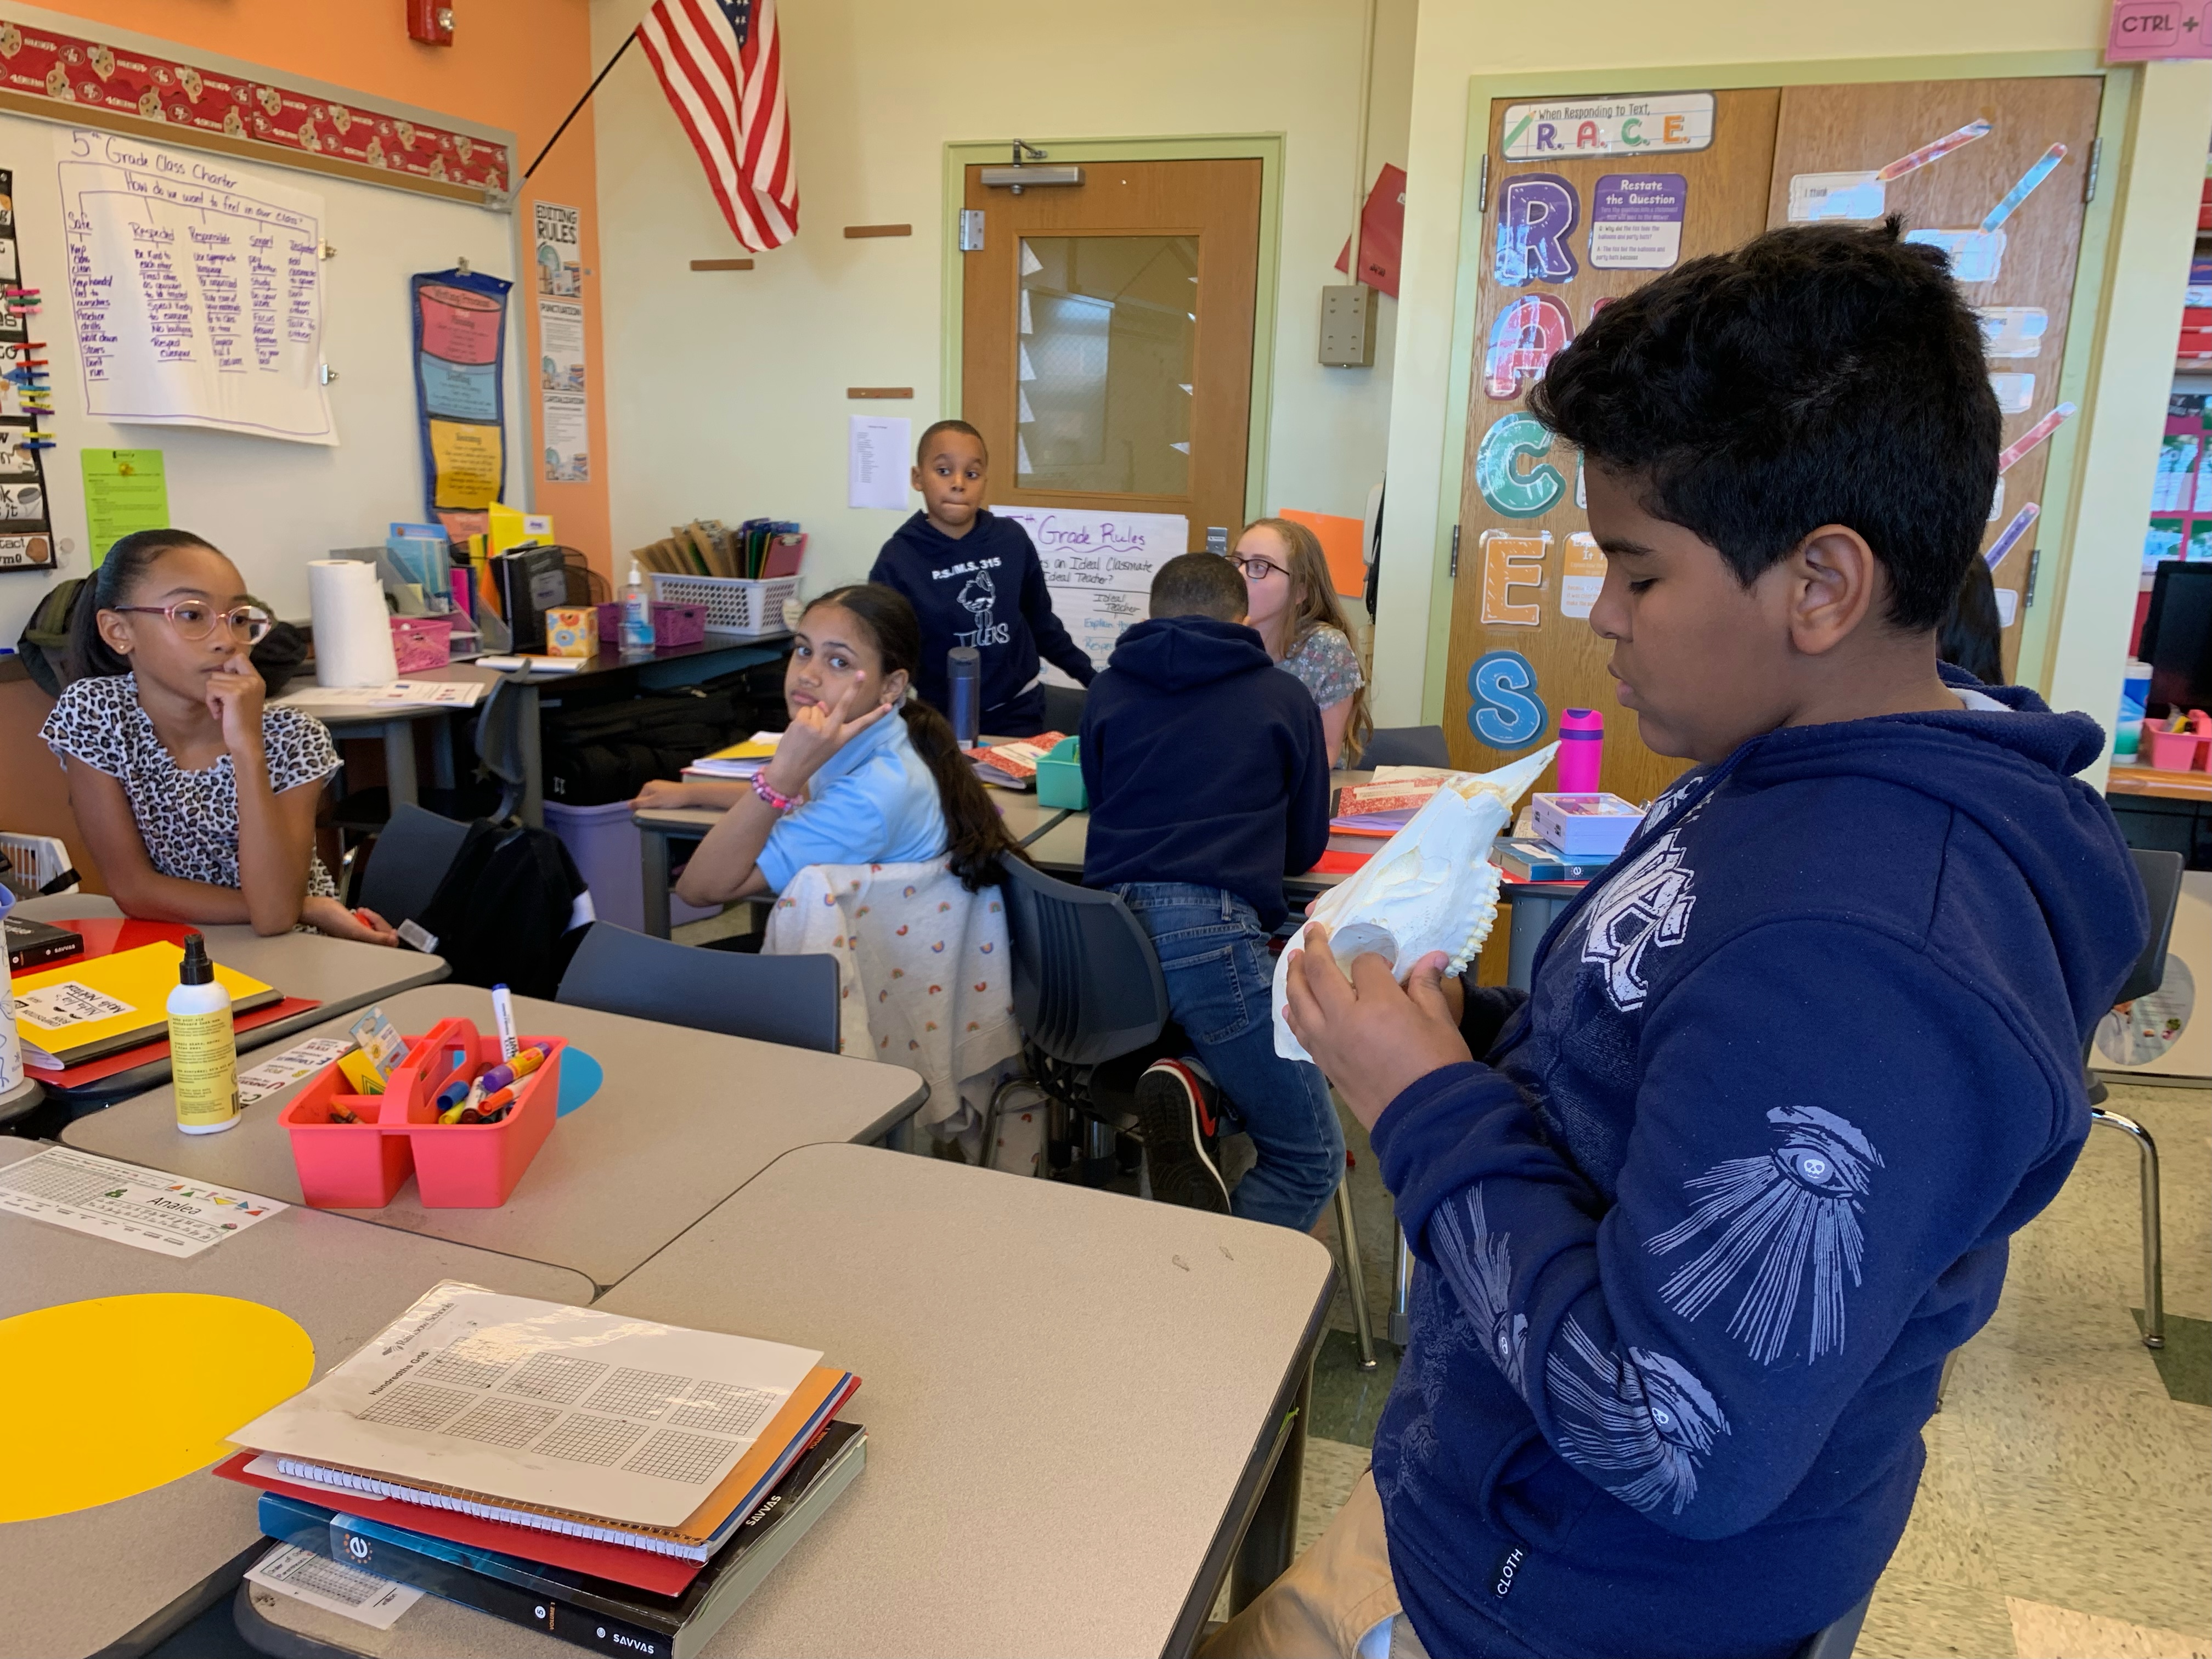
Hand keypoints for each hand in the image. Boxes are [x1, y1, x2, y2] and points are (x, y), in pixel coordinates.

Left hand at [205, 648, 266, 757]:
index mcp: (257, 680)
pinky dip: (211, 703)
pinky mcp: (234, 694)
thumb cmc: (243, 722)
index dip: (227, 668)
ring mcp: (244, 686)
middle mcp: (253, 680)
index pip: (239, 658)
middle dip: (216, 687)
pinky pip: (211, 690)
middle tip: (224, 703)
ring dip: (212, 696)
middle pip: (220, 671)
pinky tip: (219, 713)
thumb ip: (238, 682)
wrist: (247, 740)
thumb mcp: (245, 697)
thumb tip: (218, 671)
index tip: (227, 685)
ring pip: (213, 680)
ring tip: (222, 709)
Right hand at [302, 896, 399, 945]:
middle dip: (379, 923)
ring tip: (363, 913)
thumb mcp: (357, 929)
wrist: (317, 908)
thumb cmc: (330, 919)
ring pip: (375, 928)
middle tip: (370, 916)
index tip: (389, 928)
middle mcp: (361, 943)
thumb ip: (376, 938)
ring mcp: (357, 935)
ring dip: (372, 918)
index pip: (386, 944)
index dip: (389, 935)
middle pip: (382, 935)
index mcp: (362, 946)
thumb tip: (393, 941)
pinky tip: (360, 912)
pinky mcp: (354, 927)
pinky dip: (367, 916)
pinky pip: (368, 923)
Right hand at [635, 778, 693, 809]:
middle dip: (649, 806)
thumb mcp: (654, 802)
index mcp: (647, 786)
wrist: (689, 794)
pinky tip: (667, 805)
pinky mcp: (667, 789)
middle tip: (656, 811)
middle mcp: (652, 784)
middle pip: (645, 799)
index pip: (638, 800)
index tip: (648, 813)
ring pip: (653, 799)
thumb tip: (627, 805)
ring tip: (662, 809)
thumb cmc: (671, 798)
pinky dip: (661, 802)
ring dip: (655, 805)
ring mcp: (660, 786)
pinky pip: (660, 798)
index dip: (641, 808)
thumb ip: (640, 803)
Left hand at [762, 678, 895, 796]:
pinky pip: (805, 711)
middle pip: (845, 705)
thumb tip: (823, 705)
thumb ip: (828, 724)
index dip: (876, 715)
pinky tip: (798, 733)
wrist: (790, 770)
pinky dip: (800, 719)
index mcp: (841, 740)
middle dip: (854, 688)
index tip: (889, 706)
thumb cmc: (809, 757)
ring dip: (811, 717)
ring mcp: (818, 727)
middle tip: (862, 673)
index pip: (862, 725)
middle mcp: (832, 732)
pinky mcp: (804, 723)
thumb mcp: (826, 745)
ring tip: (805, 735)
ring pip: (817, 709)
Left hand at [1283, 926, 1472, 1128]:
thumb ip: (1427, 986)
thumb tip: (1433, 957)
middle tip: (1312, 932)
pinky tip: (1290, 1007)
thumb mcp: (1440, 1021)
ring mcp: (1329, 1042)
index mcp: (1378, 1003)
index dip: (1373, 958)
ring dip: (1294, 976)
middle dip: (1314, 947)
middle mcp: (1344, 1019)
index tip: (1380, 961)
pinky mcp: (1325, 1063)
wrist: (1426, 1120)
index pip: (1364, 964)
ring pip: (1299, 1000)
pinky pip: (1300, 1032)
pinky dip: (1293, 1015)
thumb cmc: (1439, 1067)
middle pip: (1319, 972)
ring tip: (1294, 959)